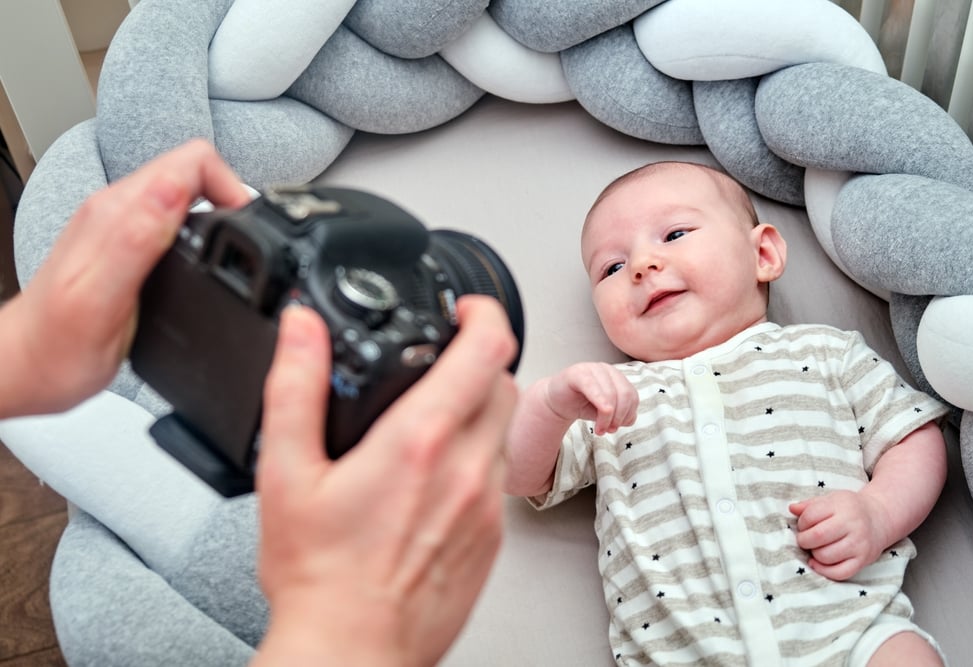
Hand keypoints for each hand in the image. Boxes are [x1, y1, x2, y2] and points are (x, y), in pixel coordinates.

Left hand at [0, 140, 248, 417]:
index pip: (191, 163)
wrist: (24, 369)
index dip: (231, 187)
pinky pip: (170, 218)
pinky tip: (199, 265)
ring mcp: (116, 225)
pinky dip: (196, 234)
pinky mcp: (120, 243)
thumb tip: (175, 191)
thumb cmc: (58, 350)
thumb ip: (138, 239)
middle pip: (191, 171)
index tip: (244, 229)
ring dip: (214, 214)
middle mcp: (114, 210)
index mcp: (115, 216)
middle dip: (228, 199)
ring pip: (182, 192)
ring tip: (227, 254)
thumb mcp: (102, 301)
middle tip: (241, 244)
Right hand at [254, 296, 517, 666]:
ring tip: (432, 418)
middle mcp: (465, 468)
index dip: (482, 313)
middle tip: (441, 363)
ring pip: (506, 427)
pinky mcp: (493, 538)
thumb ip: (295, 387)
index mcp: (418, 441)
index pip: (487, 348)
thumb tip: (301, 329)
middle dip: (479, 359)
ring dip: (480, 408)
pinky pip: (500, 474)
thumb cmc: (320, 577)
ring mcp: (486, 506)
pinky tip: (434, 475)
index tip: (464, 309)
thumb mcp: (286, 473)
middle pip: (505, 380)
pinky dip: (478, 456)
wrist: (353, 651)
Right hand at [544, 362, 637, 434]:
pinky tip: (597, 420)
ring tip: (600, 429)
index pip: (632, 396)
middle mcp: (607, 370)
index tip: (615, 428)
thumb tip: (629, 419)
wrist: (556, 402)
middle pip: (625, 394)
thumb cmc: (581, 404)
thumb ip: (621, 415)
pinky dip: (600, 404)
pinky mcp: (577, 373)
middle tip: (608, 430)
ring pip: (611, 394)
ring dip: (607, 418)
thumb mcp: (605, 413)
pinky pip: (593, 387)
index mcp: (617, 377)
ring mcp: (592, 369)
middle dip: (619, 417)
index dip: (627, 415)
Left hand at [790, 490, 890, 580]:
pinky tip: (818, 563)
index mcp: (842, 506)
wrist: (879, 518)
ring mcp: (859, 544)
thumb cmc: (849, 509)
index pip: (811, 516)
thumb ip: (810, 505)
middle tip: (806, 539)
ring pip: (825, 556)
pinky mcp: (863, 561)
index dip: (801, 523)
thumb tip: (792, 509)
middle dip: (804, 540)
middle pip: (817, 536)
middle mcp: (853, 525)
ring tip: (817, 547)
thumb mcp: (831, 499)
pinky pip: (839, 573)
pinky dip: (824, 571)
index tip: (803, 525)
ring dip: (814, 554)